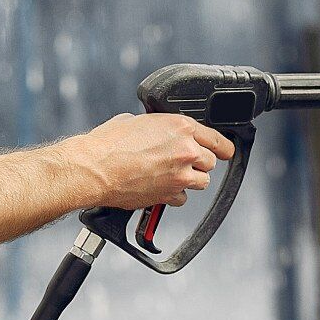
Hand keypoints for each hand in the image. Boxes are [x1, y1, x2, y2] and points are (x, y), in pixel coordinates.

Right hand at [63, 112, 237, 210]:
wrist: (94, 168)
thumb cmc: (108, 144)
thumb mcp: (137, 121)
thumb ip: (159, 127)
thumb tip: (162, 131)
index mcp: (181, 127)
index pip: (217, 139)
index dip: (222, 147)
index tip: (225, 151)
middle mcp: (186, 151)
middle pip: (210, 162)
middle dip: (198, 163)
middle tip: (181, 163)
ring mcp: (179, 175)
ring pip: (201, 182)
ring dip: (189, 179)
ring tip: (169, 175)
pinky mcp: (169, 195)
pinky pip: (182, 198)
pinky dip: (173, 195)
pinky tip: (159, 187)